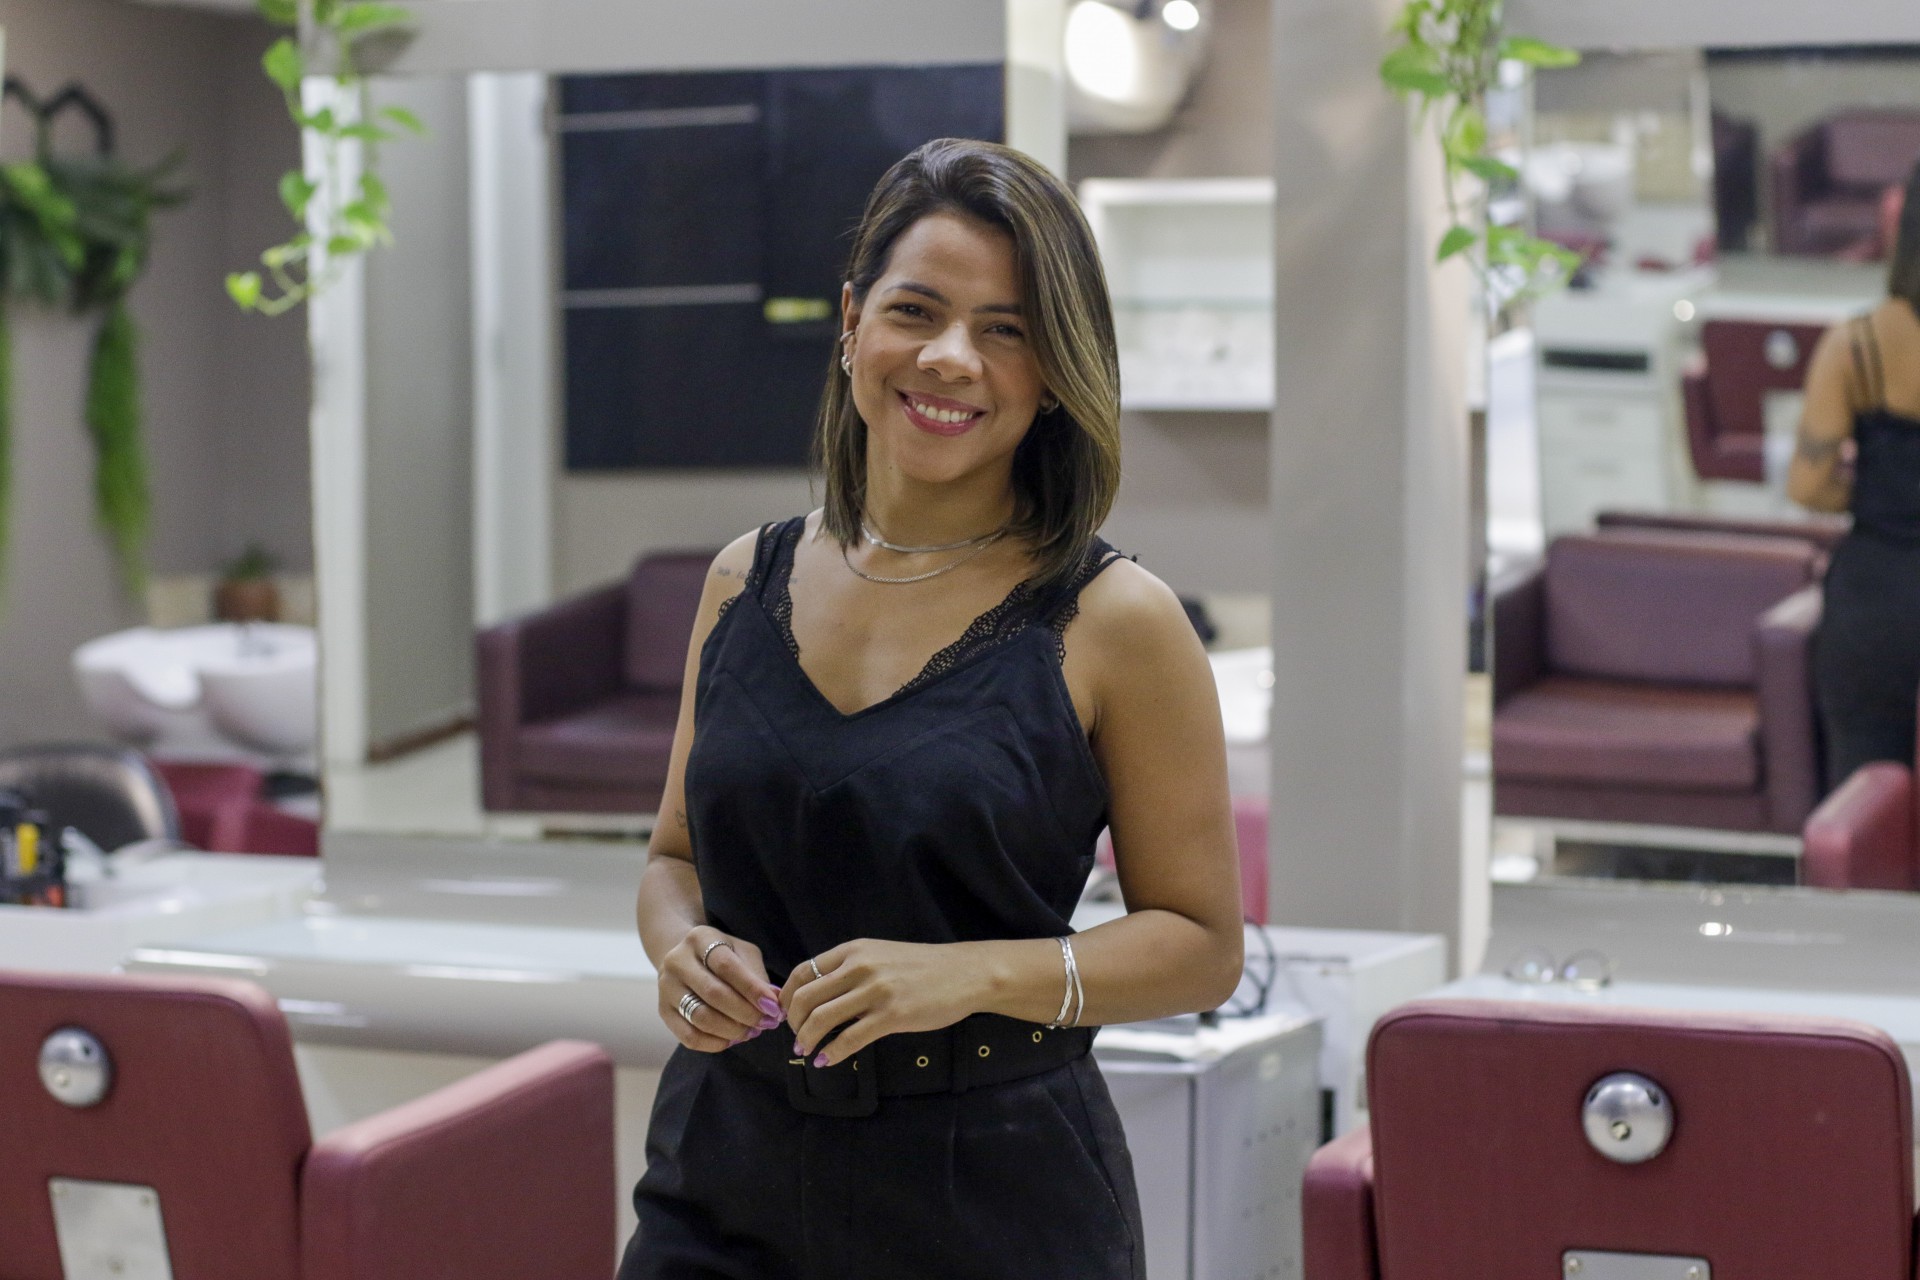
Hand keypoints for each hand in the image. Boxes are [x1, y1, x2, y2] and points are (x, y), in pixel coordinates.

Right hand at [659, 927, 784, 1052]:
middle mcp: (677, 961)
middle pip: (713, 993)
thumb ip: (758, 975)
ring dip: (732, 1030)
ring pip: (700, 1017)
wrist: (682, 959)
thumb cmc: (721, 957)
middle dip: (745, 1013)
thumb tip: (775, 1003)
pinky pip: (688, 1036)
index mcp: (699, 939)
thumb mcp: (741, 952)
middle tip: (766, 1023)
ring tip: (752, 1032)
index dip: (752, 989)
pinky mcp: (663, 1011)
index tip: (773, 1007)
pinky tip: (732, 1040)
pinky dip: (714, 1043)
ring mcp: (666, 987)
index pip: (727, 966)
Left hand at [781, 939, 985, 1065]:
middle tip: (796, 1038)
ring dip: (807, 1040)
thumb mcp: (880, 955)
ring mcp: (876, 991)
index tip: (786, 1014)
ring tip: (807, 1052)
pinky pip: (850, 1039)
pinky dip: (832, 1054)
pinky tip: (828, 1061)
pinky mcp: (892, 1016)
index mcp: (853, 950)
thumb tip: (818, 994)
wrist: (965, 973)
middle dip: (793, 1023)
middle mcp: (860, 967)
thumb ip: (851, 969)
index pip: (803, 972)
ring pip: (821, 1019)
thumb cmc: (923, 967)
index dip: (786, 997)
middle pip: (805, 997)